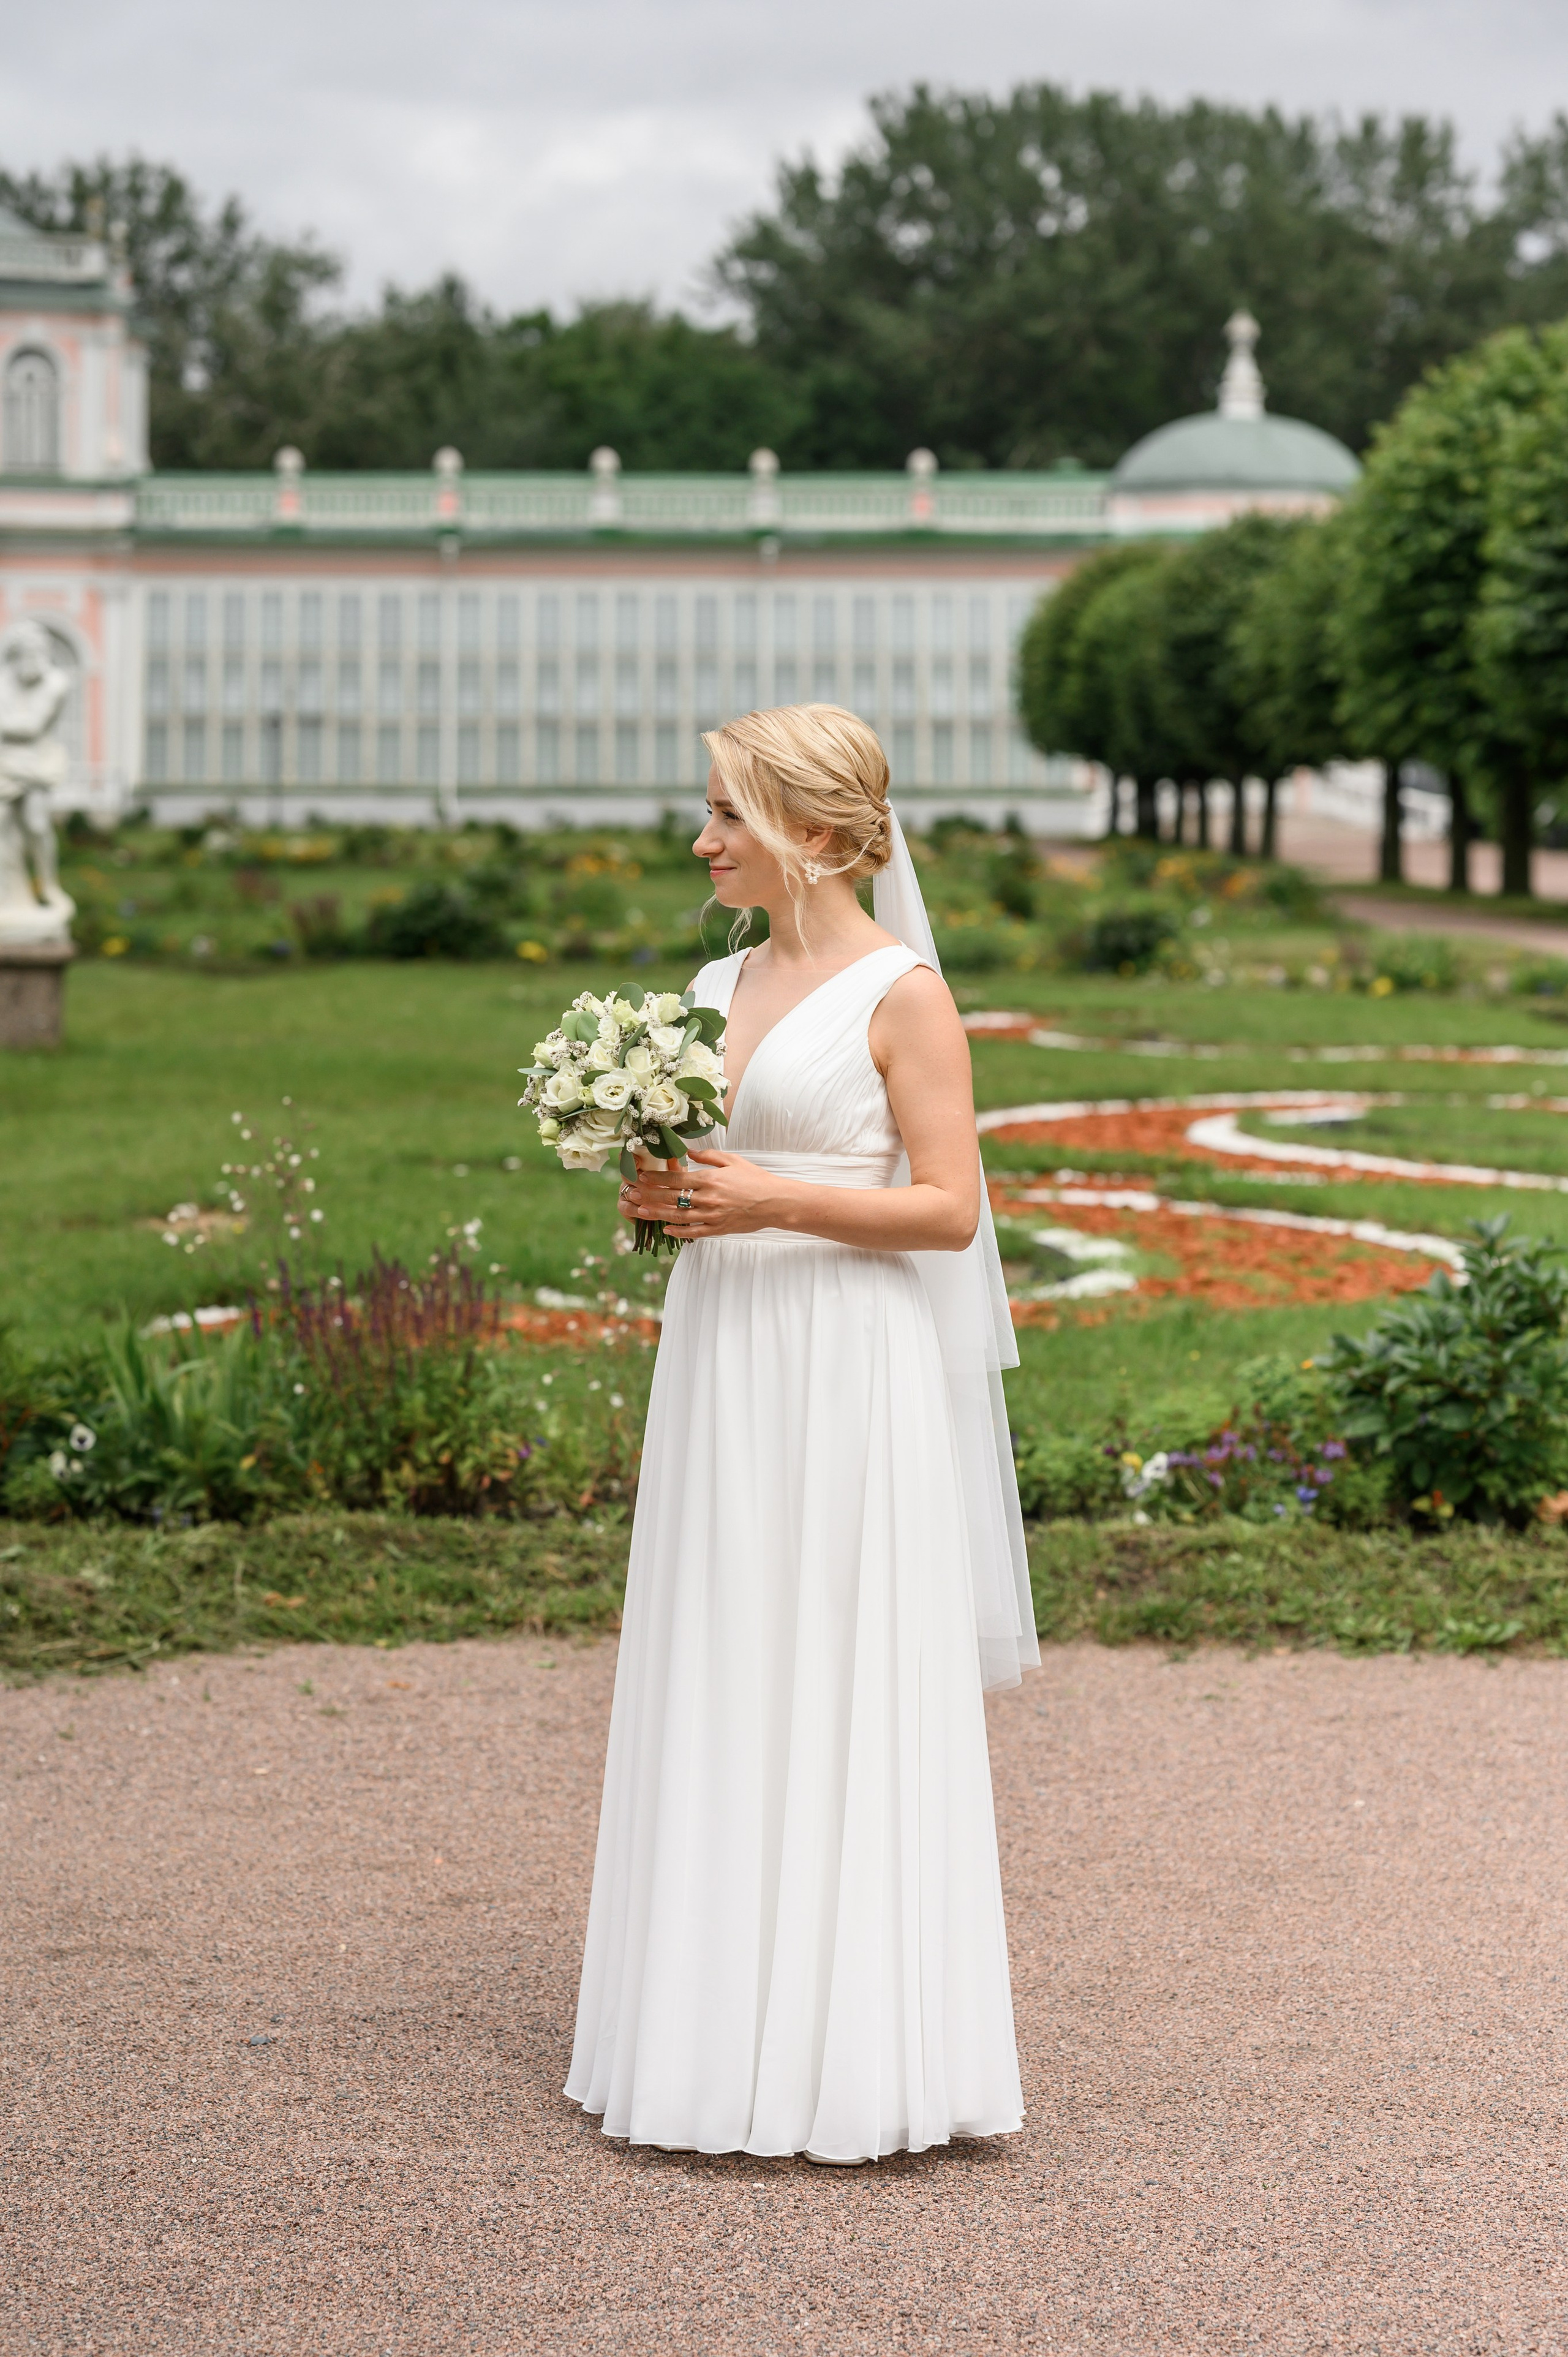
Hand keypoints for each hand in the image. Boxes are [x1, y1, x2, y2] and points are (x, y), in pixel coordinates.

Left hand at [621, 1147, 776, 1238]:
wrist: (774, 1202)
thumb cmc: (755, 1179)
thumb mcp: (733, 1160)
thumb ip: (709, 1156)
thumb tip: (689, 1152)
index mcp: (710, 1179)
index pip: (676, 1178)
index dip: (656, 1178)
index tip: (641, 1177)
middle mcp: (707, 1198)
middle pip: (671, 1197)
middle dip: (649, 1195)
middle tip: (630, 1194)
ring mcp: (712, 1215)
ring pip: (678, 1215)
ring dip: (656, 1213)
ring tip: (640, 1211)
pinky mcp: (718, 1229)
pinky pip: (694, 1232)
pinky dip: (678, 1232)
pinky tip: (665, 1229)